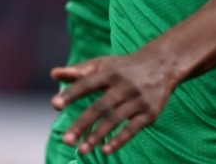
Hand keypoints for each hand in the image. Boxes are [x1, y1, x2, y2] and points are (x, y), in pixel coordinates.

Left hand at [51, 49, 178, 155]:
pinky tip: (105, 150)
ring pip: (115, 120)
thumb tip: (53, 73)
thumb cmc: (124, 67)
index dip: (71, 93)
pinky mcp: (149, 113)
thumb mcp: (103, 64)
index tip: (55, 105)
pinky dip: (119, 140)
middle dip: (82, 124)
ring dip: (97, 136)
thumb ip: (78, 71)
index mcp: (109, 72)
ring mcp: (137, 100)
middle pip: (100, 106)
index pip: (87, 84)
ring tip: (81, 150)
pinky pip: (132, 129)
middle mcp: (123, 86)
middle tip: (66, 140)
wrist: (162, 65)